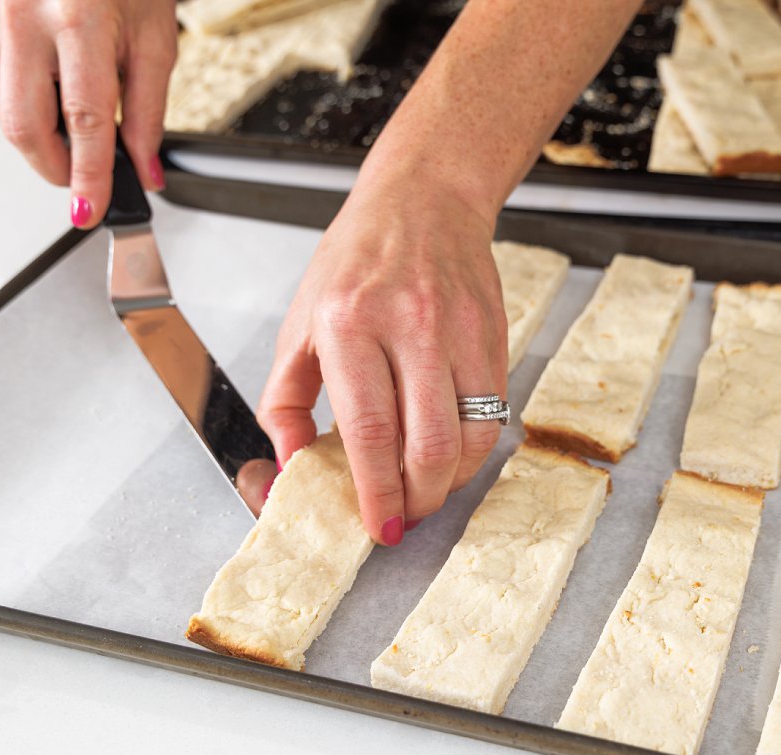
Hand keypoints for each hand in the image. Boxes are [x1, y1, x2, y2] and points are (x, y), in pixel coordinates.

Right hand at [0, 0, 176, 226]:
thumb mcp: (154, 35)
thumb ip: (149, 110)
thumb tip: (145, 168)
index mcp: (78, 19)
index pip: (84, 122)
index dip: (89, 177)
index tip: (92, 210)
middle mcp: (23, 15)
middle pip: (25, 126)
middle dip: (55, 168)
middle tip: (84, 179)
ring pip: (1, 107)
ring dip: (39, 134)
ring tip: (73, 120)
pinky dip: (17, 100)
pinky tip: (45, 85)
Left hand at [257, 177, 508, 546]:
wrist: (424, 201)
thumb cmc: (355, 260)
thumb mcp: (300, 322)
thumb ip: (285, 399)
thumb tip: (290, 464)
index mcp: (348, 324)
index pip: (370, 432)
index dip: (378, 493)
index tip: (379, 527)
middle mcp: (409, 325)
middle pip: (429, 445)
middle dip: (420, 499)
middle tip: (406, 516)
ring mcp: (459, 330)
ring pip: (471, 437)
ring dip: (451, 481)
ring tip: (429, 489)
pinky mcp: (493, 334)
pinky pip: (495, 412)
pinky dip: (475, 449)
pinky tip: (452, 453)